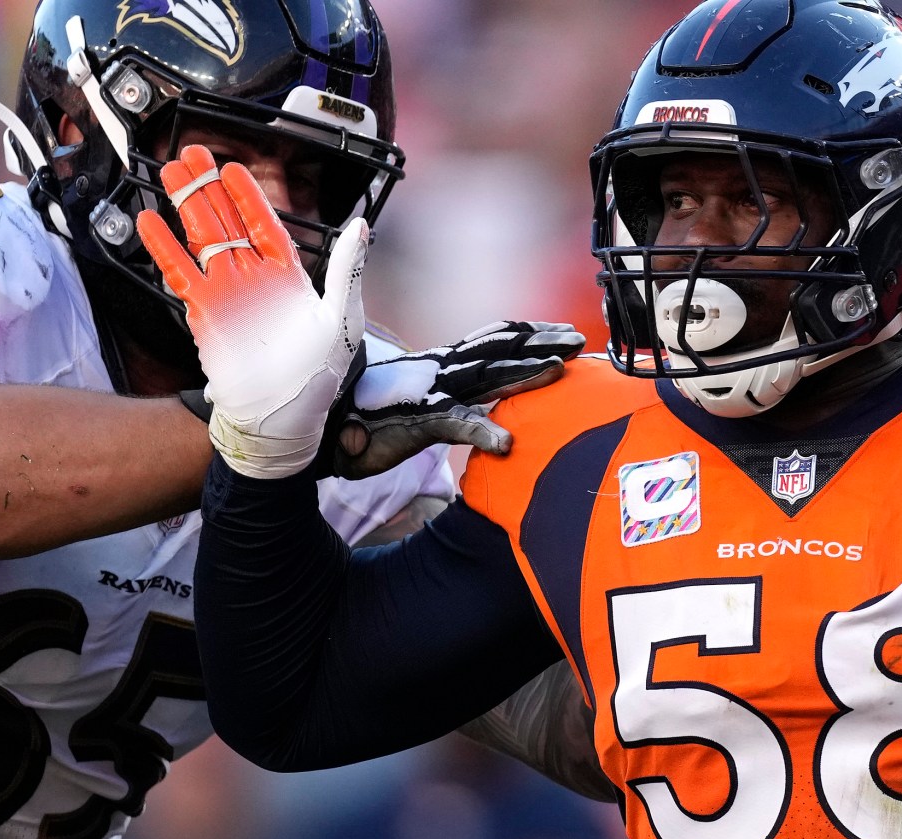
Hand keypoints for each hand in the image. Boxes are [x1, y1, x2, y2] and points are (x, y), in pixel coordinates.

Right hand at [136, 144, 366, 478]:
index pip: (266, 225)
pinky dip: (165, 248)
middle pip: (226, 222)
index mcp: (289, 277)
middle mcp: (255, 280)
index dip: (248, 196)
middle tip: (190, 154)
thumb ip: (346, 269)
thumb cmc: (316, 377)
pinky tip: (151, 222)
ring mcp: (227, 295)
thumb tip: (360, 228)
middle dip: (208, 188)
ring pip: (202, 239)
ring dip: (186, 206)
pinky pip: (181, 273)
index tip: (233, 168)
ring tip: (170, 173)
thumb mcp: (340, 318)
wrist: (280, 420)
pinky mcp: (204, 314)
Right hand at [318, 321, 588, 478]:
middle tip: (582, 339)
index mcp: (440, 365)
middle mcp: (439, 372)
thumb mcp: (415, 409)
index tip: (563, 331)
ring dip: (527, 374)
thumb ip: (445, 406)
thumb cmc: (364, 423)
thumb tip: (476, 416)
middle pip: (500, 352)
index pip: (491, 341)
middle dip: (542, 343)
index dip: (527, 335)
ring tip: (562, 371)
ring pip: (486, 378)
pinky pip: (454, 425)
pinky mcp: (415, 422)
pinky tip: (507, 444)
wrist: (319, 436)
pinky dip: (482, 431)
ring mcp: (429, 394)